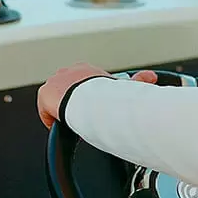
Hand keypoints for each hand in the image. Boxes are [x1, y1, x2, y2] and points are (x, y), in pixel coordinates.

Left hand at [37, 63, 157, 128]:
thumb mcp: (124, 86)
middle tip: (79, 118)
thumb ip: (138, 81)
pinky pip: (45, 109)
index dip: (87, 96)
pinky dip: (50, 118)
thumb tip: (152, 77)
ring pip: (55, 99)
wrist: (87, 97)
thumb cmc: (106, 92)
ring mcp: (54, 83)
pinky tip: (58, 127)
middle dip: (72, 103)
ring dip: (61, 110)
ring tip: (69, 123)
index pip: (83, 82)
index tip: (91, 108)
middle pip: (67, 90)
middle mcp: (68, 73)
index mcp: (86, 70)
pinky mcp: (44, 95)